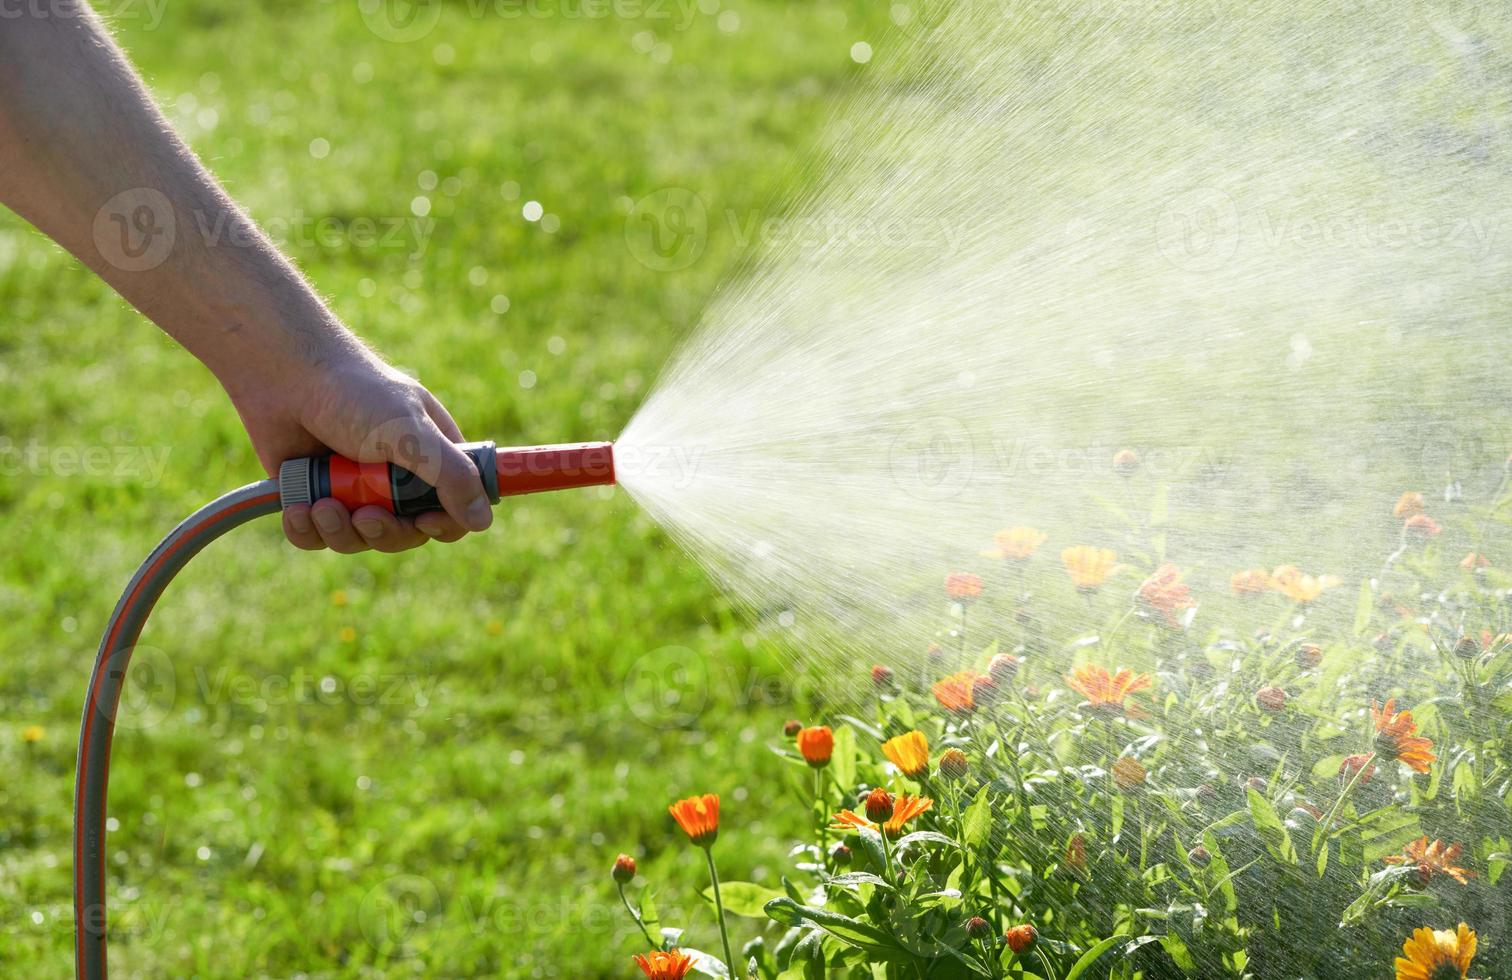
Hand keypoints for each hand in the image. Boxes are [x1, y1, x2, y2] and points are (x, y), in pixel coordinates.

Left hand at [230, 352, 494, 553]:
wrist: (283, 373)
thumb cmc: (354, 393)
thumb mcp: (411, 433)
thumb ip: (451, 475)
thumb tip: (483, 520)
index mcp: (431, 458)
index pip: (454, 508)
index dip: (445, 523)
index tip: (426, 521)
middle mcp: (395, 479)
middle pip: (405, 534)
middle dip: (383, 531)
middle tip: (365, 515)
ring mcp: (353, 490)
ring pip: (359, 540)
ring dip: (340, 531)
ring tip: (320, 505)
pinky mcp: (313, 497)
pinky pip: (317, 537)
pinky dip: (307, 530)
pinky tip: (298, 509)